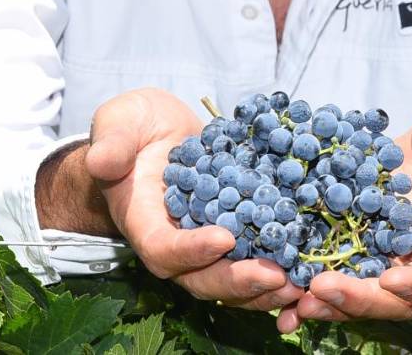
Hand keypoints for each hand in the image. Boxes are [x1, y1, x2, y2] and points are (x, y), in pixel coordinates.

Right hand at [85, 88, 303, 312]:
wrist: (151, 134)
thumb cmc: (130, 129)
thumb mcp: (116, 123)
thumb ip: (110, 143)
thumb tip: (103, 161)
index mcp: (143, 221)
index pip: (163, 249)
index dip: (191, 250)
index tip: (225, 237)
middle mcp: (174, 242)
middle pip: (201, 279)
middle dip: (237, 281)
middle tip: (275, 275)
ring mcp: (203, 243)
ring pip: (230, 282)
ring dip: (264, 288)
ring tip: (298, 283)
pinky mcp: (231, 234)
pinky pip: (252, 262)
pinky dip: (279, 271)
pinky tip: (309, 269)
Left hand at [277, 96, 411, 332]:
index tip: (392, 280)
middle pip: (399, 299)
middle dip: (361, 299)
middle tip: (320, 289)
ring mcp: (393, 251)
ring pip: (364, 289)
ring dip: (329, 298)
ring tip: (293, 297)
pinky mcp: (363, 235)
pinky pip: (338, 261)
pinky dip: (310, 272)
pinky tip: (278, 274)